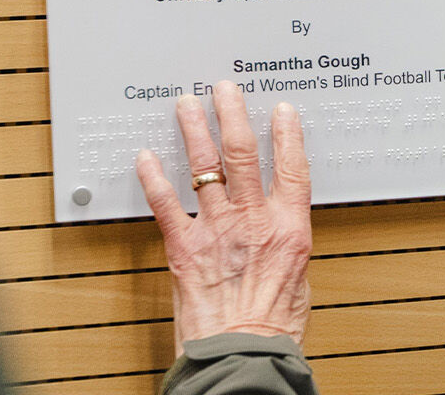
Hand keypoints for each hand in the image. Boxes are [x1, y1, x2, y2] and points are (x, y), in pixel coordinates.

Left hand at [135, 81, 313, 351]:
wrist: (243, 354)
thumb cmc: (272, 328)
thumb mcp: (297, 279)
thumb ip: (285, 245)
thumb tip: (279, 231)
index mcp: (289, 229)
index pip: (291, 169)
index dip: (287, 136)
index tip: (280, 112)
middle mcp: (253, 221)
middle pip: (243, 155)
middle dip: (232, 115)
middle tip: (224, 90)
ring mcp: (217, 230)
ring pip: (204, 168)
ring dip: (194, 131)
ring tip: (186, 106)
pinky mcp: (185, 247)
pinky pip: (166, 203)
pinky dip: (154, 178)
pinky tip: (146, 158)